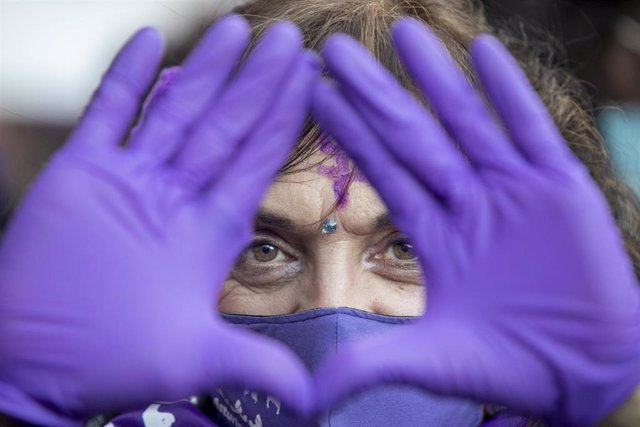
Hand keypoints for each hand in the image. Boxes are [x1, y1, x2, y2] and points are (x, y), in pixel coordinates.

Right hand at [0, 16, 318, 425]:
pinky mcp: (80, 174)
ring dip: (205, 70)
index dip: (286, 117)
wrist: (34, 361)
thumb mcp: (196, 359)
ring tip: (235, 29)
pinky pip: (106, 114)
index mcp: (212, 229)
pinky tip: (148, 42)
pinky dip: (125, 80)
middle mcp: (178, 195)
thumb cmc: (112, 363)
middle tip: (287, 37)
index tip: (310, 78)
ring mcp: (130, 179)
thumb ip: (259, 364)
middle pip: (227, 125)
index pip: (259, 159)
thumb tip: (316, 398)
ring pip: (176, 111)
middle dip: (257, 82)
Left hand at [311, 18, 639, 426]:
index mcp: (435, 234)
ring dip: (435, 77)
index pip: (383, 171)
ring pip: (467, 121)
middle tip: (336, 48)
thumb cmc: (510, 368)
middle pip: (413, 136)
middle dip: (375, 93)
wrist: (582, 372)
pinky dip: (510, 93)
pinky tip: (484, 52)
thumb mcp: (432, 363)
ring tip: (402, 31)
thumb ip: (369, 365)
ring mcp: (513, 191)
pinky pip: (531, 131)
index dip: (350, 133)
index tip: (316, 95)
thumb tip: (306, 395)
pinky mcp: (559, 190)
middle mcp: (468, 202)